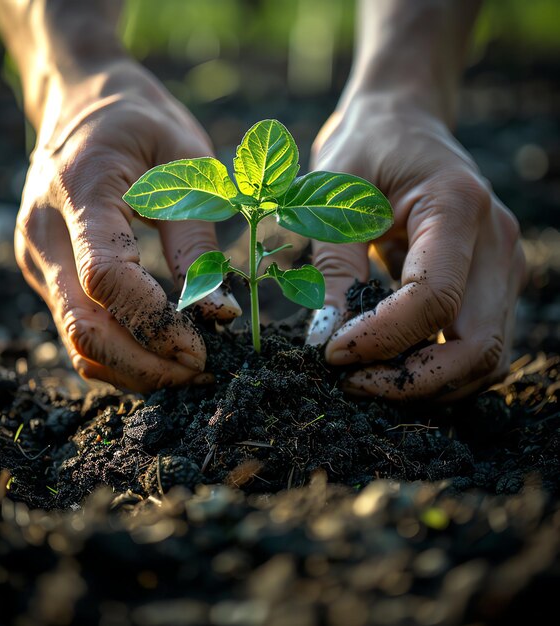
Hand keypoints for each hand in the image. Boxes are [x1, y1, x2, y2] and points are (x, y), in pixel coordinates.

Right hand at [16, 62, 239, 391]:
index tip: (203, 347)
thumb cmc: (140, 123)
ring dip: (134, 369)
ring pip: (78, 342)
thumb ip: (197, 239)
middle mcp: (44, 235)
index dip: (155, 323)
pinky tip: (160, 355)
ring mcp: (38, 259)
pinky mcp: (47, 275)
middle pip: (84, 329)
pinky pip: (80, 331)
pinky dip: (120, 355)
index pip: (106, 278)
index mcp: (79, 193)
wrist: (80, 103)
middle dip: (147, 365)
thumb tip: (219, 313)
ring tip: (188, 371)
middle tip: (202, 372)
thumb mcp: (185, 162)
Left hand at [306, 94, 525, 399]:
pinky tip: (390, 365)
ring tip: (366, 378)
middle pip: (477, 344)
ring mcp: (503, 266)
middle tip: (351, 383)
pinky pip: (475, 345)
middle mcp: (496, 241)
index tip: (331, 353)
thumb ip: (333, 267)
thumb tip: (327, 341)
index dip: (381, 339)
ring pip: (485, 357)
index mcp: (456, 206)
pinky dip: (437, 369)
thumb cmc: (363, 148)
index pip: (434, 298)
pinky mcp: (492, 284)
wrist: (401, 123)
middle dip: (411, 381)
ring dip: (427, 384)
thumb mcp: (332, 196)